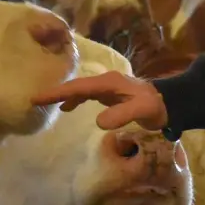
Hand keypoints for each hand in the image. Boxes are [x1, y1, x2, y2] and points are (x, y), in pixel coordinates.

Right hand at [30, 70, 168, 130]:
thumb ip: (121, 115)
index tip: (38, 98)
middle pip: (75, 86)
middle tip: (34, 100)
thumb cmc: (156, 107)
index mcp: (108, 83)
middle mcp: (105, 82)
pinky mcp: (110, 95)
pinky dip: (74, 100)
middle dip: (54, 92)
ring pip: (79, 89)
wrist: (170, 103)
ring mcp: (108, 87)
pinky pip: (86, 95)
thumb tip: (98, 122)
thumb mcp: (142, 111)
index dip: (57, 93)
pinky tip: (68, 108)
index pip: (77, 87)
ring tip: (45, 104)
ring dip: (63, 95)